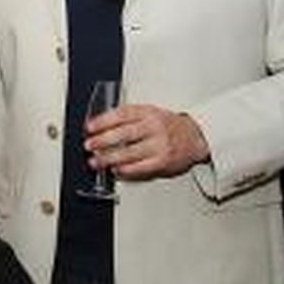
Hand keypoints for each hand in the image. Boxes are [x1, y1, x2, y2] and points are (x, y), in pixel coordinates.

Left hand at [84, 104, 209, 180]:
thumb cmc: (168, 125)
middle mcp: (154, 128)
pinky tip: (115, 169)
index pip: (123, 114)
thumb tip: (99, 126)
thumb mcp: (150, 113)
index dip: (103, 120)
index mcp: (149, 113)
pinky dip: (125, 170)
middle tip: (88, 145)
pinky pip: (140, 168)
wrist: (195, 137)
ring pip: (129, 153)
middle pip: (124, 134)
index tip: (89, 127)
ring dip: (108, 158)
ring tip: (95, 161)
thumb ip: (129, 118)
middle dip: (102, 140)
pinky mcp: (163, 162)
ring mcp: (159, 146)